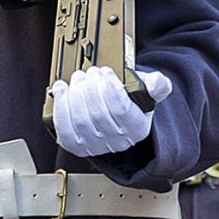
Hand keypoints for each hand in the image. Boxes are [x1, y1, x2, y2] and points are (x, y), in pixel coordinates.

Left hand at [49, 66, 170, 158]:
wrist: (115, 115)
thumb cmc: (129, 101)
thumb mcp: (145, 89)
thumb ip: (155, 85)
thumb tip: (158, 83)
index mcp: (137, 128)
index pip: (122, 111)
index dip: (110, 89)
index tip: (105, 73)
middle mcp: (117, 141)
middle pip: (98, 115)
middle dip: (90, 88)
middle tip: (90, 73)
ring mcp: (95, 146)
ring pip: (79, 122)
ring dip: (74, 95)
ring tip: (78, 79)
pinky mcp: (75, 146)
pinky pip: (64, 130)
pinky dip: (60, 108)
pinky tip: (61, 91)